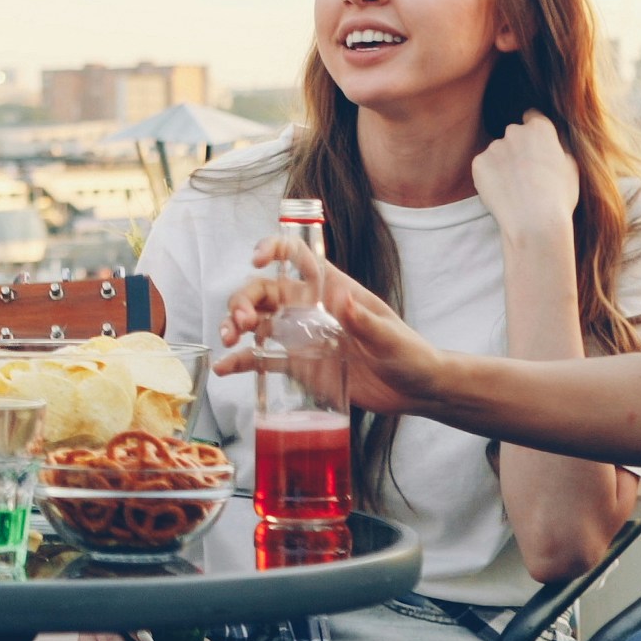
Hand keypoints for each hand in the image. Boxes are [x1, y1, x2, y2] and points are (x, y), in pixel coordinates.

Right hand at [208, 243, 434, 417]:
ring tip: (228, 339)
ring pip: (256, 320)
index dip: (274, 250)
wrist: (415, 391)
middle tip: (238, 323)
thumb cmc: (410, 356)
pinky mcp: (298, 363)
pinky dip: (241, 361)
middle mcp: (311, 307)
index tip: (257, 260)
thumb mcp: (391, 338)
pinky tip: (224, 369)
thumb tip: (341, 299)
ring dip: (234, 324)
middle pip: (265, 290)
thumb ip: (365, 321)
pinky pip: (263, 358)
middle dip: (243, 300)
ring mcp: (301, 335)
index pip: (298, 257)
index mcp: (333, 289)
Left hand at [470, 111, 580, 237]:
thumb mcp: (572, 167)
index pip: (533, 116)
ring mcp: (494, 146)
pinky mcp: (478, 163)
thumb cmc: (559, 197)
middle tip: (526, 174)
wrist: (534, 222)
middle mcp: (514, 131)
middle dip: (518, 148)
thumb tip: (556, 141)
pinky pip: (484, 166)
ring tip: (514, 189)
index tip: (535, 145)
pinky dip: (489, 177)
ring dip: (503, 164)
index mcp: (540, 128)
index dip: (535, 132)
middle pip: (514, 134)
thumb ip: (560, 147)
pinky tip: (502, 193)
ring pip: (498, 152)